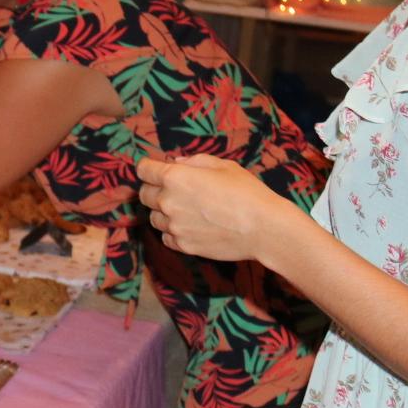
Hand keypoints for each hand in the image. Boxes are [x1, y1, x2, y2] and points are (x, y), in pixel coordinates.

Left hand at [136, 154, 284, 261]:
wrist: (263, 228)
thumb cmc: (247, 192)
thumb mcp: (223, 165)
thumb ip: (194, 161)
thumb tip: (175, 163)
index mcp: (175, 177)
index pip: (143, 170)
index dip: (148, 168)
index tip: (154, 170)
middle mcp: (168, 201)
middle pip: (143, 194)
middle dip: (153, 189)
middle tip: (171, 190)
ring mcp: (174, 226)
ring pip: (154, 218)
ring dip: (163, 212)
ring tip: (186, 210)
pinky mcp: (182, 245)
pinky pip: (166, 237)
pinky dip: (172, 231)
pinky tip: (190, 226)